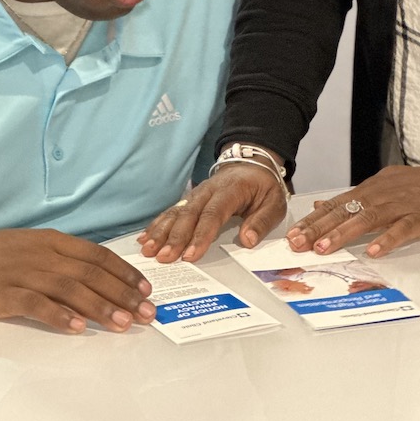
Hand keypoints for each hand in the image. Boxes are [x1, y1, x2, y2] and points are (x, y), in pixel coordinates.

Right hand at [0, 228, 155, 332]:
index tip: (146, 288)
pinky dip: (59, 315)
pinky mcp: (4, 293)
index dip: (124, 272)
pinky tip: (78, 327)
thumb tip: (94, 273)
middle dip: (123, 293)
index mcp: (51, 240)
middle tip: (148, 312)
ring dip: (101, 307)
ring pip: (71, 289)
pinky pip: (37, 304)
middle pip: (92, 273)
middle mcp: (43, 254)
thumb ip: (59, 257)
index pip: (97, 254)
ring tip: (124, 323)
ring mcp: (24, 272)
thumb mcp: (30, 246)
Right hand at [136, 165, 288, 262]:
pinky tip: (144, 238)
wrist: (253, 163)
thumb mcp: (274, 203)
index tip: (189, 255)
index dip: (200, 235)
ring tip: (147, 250)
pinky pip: (172, 211)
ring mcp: (196, 193)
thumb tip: (247, 241)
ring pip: (176, 212)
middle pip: (189, 214)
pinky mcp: (190, 198)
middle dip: (174, 237)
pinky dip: (157, 224)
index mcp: (231, 190)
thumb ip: (261, 222)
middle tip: (162, 257)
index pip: (213, 214)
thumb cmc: (263, 186)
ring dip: (161, 231)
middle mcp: (208, 190)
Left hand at [285, 158, 419, 257]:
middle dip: (319, 228)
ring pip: (367, 219)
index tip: (293, 234)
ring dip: (343, 234)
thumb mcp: (382, 186)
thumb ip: (354, 198)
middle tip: (297, 243)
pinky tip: (373, 251)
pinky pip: (401, 229)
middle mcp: (380, 196)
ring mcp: (400, 206)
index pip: (336, 205)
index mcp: (371, 191)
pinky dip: (386, 240)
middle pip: (345, 212)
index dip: (313, 220)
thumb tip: (323, 204)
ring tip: (324, 247)